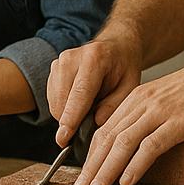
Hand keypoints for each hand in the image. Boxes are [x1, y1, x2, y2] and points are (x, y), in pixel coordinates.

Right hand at [48, 32, 142, 147]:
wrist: (115, 45)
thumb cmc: (124, 66)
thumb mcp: (131, 86)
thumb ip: (115, 105)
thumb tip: (96, 123)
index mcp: (94, 59)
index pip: (79, 94)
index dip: (71, 119)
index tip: (64, 138)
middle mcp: (72, 58)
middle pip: (62, 101)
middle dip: (72, 120)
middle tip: (92, 121)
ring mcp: (59, 61)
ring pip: (54, 102)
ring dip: (68, 114)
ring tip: (90, 106)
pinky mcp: (53, 68)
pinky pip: (52, 98)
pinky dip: (64, 106)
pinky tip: (81, 100)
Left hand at [75, 55, 183, 184]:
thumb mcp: (162, 100)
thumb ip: (144, 117)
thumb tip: (130, 143)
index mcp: (134, 100)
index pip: (104, 129)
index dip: (91, 153)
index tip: (83, 173)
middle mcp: (141, 105)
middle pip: (107, 138)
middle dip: (91, 165)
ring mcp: (159, 113)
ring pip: (123, 143)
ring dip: (106, 169)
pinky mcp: (178, 123)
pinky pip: (150, 146)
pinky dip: (135, 165)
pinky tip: (126, 181)